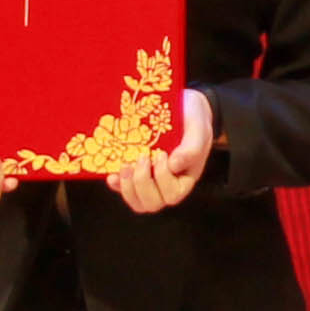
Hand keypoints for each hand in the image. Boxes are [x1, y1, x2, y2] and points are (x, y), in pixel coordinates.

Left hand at [106, 88, 213, 214]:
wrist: (184, 106)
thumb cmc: (193, 119)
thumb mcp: (198, 129)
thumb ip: (191, 148)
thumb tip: (173, 166)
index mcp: (184, 178)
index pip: (172, 195)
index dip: (163, 179)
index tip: (162, 154)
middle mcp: (167, 185)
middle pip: (152, 203)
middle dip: (142, 183)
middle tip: (142, 158)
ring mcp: (150, 181)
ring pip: (137, 202)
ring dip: (127, 187)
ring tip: (126, 165)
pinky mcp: (135, 172)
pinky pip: (123, 189)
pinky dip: (116, 185)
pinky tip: (111, 175)